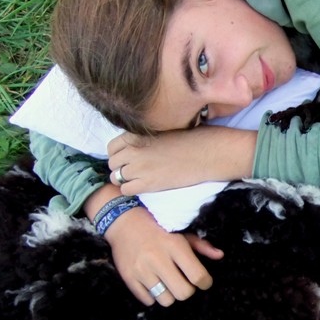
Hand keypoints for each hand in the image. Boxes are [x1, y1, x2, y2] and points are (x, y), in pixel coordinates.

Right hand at [103, 206, 223, 305]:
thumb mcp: (181, 232)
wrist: (124, 223)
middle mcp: (158, 259)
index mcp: (175, 246)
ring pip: (166, 300)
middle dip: (188, 290)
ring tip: (167, 282)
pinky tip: (154, 283)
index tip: (204, 281)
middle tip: (184, 282)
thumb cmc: (158, 228)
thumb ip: (201, 246)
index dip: (205, 282)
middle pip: (183, 293)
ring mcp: (141, 270)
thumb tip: (219, 255)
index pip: (198, 276)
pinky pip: (148, 301)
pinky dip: (153, 296)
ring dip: (170, 294)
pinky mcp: (129, 278)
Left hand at [107, 126, 256, 194]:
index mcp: (137, 134)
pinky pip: (126, 189)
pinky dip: (131, 189)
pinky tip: (144, 186)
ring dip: (125, 180)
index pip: (112, 147)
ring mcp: (139, 167)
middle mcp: (134, 149)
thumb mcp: (164, 130)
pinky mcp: (148, 183)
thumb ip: (145, 138)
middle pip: (112, 163)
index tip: (128, 159)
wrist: (208, 153)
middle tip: (135, 171)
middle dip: (121, 168)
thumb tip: (135, 148)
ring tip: (140, 180)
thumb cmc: (192, 139)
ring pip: (116, 177)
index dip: (118, 155)